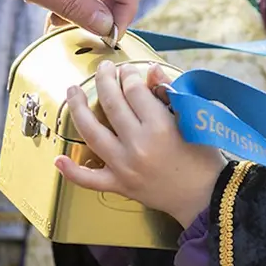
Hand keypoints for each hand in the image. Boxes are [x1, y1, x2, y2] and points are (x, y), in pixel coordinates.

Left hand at [54, 61, 225, 227]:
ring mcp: (125, 167)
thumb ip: (169, 92)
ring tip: (72, 92)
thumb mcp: (193, 119)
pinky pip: (88, 179)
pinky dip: (72, 170)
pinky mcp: (119, 185)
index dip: (129, 74)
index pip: (134, 90)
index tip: (128, 69)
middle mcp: (138, 145)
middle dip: (104, 80)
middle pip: (112, 104)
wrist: (205, 195)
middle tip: (102, 69)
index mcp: (159, 126)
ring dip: (78, 109)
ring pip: (92, 133)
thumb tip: (150, 70)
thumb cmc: (203, 156)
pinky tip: (59, 158)